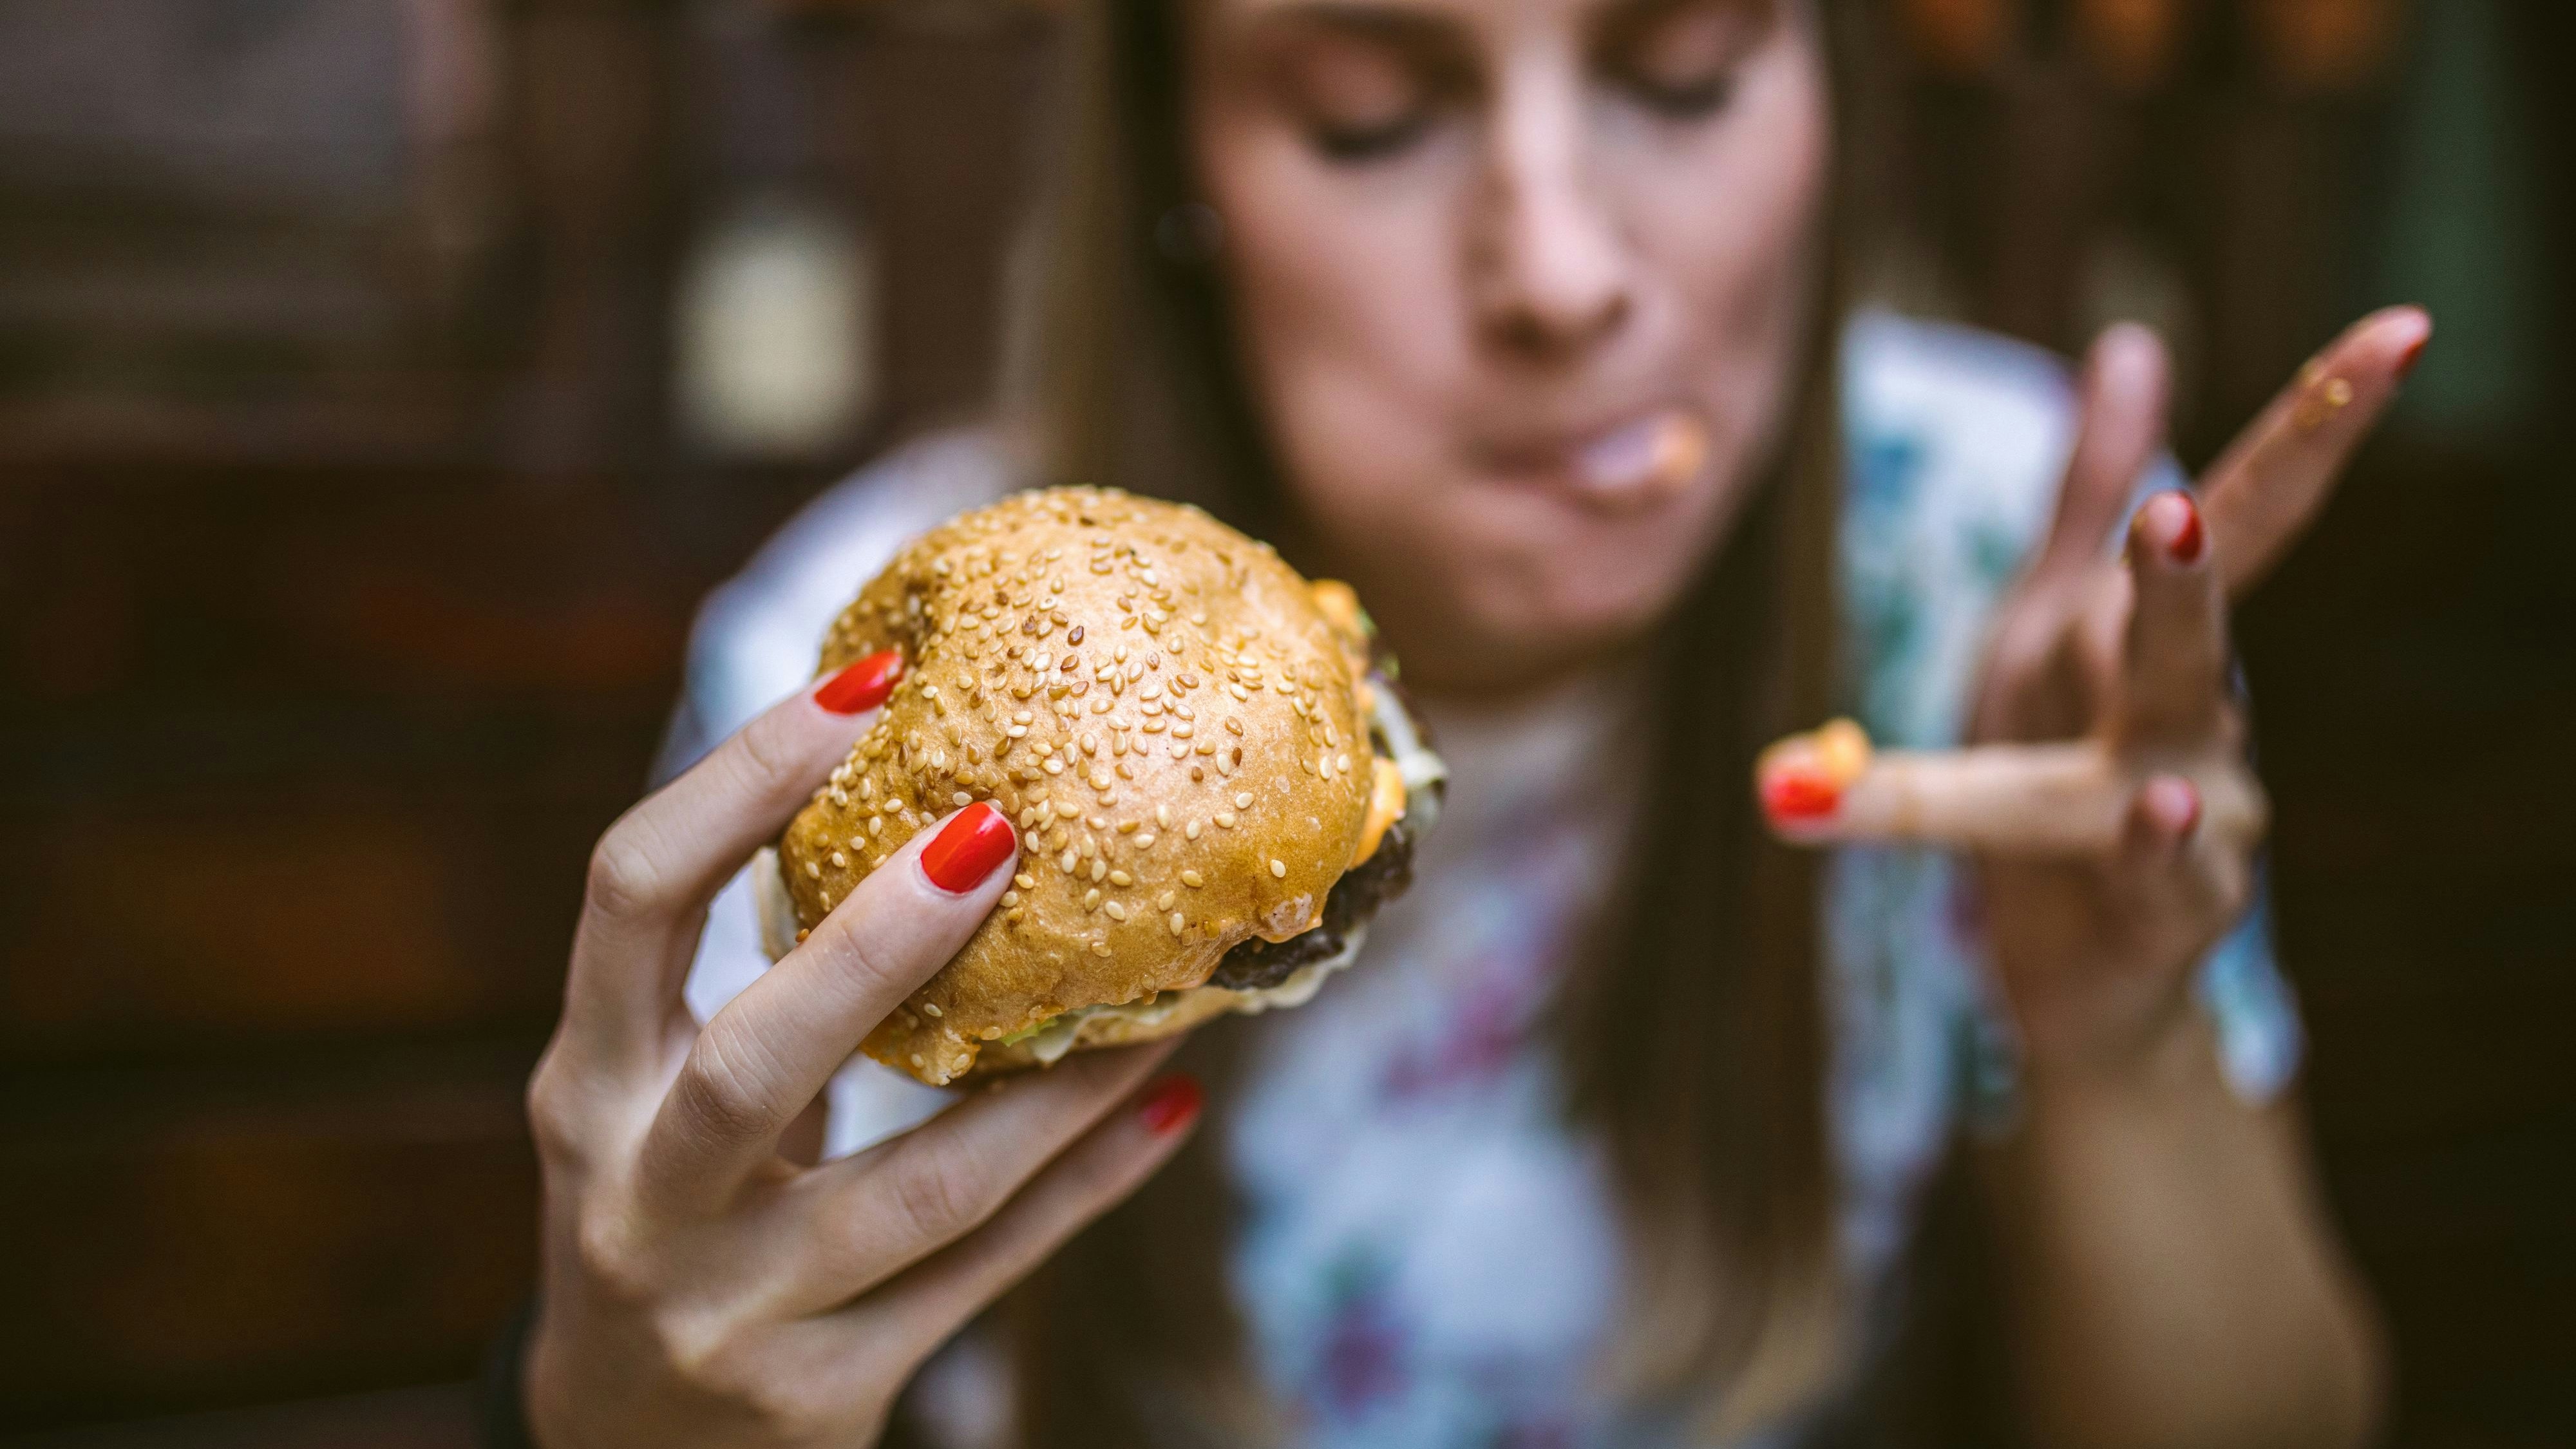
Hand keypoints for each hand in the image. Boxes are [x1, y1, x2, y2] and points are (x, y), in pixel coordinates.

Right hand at [523, 655, 1203, 1446]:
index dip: (737, 783)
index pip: (630, 898)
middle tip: (998, 828)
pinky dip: (1084, 1189)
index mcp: (589, 1082)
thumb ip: (748, 979)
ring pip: (912, 1192)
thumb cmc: (673, 1210)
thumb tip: (936, 792)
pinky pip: (982, 1279)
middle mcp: (638, 1196)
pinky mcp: (823, 1395)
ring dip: (1050, 1091)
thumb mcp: (658, 1094)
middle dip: (874, 945)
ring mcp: (729, 1309)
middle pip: (752, 1061)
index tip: (865, 687)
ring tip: (1159, 1002)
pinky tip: (1171, 1107)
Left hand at [1761, 308, 2428, 1074]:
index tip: (2405, 330)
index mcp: (2154, 639)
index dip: (2319, 423)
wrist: (2070, 971)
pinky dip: (2157, 843)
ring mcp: (2205, 816)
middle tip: (2181, 499)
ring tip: (2166, 593)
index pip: (2245, 515)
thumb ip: (2085, 492)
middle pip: (2204, 618)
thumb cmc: (2056, 782)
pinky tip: (2161, 805)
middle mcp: (2201, 717)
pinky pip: (2163, 876)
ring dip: (2171, 667)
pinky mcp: (2171, 913)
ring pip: (2181, 740)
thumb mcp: (2048, 627)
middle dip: (2209, 549)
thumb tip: (2131, 344)